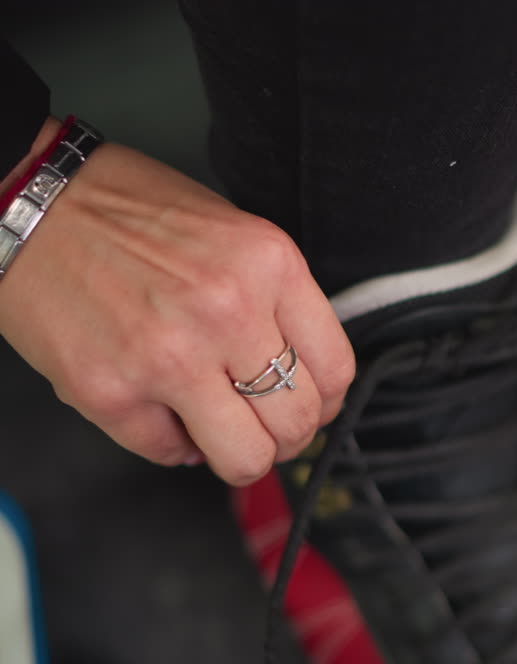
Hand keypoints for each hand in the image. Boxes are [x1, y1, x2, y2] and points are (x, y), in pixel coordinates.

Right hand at [0, 122, 354, 485]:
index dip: (326, 400)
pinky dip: (172, 442)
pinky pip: (170, 454)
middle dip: (287, 436)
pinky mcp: (110, 392)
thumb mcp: (235, 235)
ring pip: (246, 457)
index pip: (336, 370)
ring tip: (221, 431)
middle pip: (299, 421)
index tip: (310, 403)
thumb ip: (275, 302)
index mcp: (269, 266)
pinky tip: (160, 408)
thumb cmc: (129, 213)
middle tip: (265, 426)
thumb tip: (301, 377)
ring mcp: (168, 357)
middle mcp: (228, 312)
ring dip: (239, 454)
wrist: (29, 203)